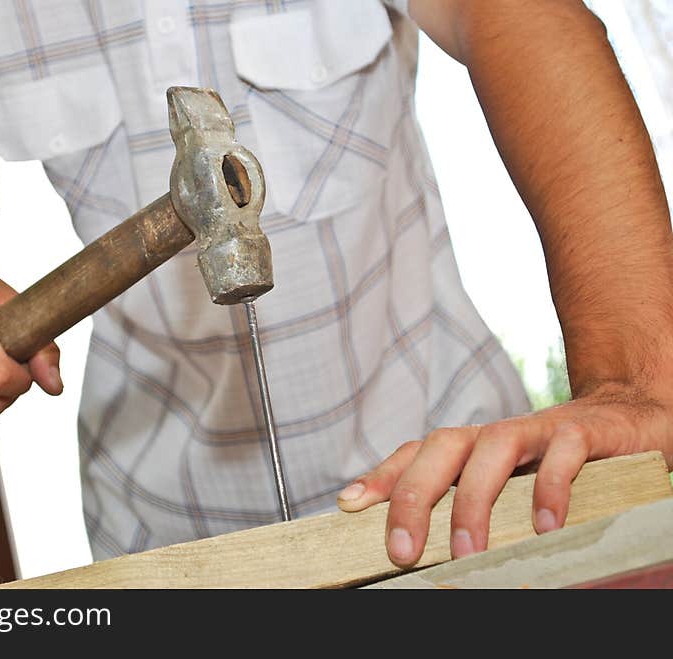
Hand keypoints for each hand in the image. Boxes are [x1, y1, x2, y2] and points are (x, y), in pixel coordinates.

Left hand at [336, 382, 672, 566]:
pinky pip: (563, 452)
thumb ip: (469, 503)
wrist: (629, 418)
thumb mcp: (509, 484)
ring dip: (475, 500)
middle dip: (416, 496)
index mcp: (471, 446)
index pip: (417, 452)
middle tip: (402, 551)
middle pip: (443, 446)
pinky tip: (546, 526)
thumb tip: (426, 544)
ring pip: (494, 446)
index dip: (382, 476)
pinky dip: (551, 487)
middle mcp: (495, 433)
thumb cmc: (557, 464)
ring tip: (468, 552)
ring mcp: (539, 428)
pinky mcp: (585, 431)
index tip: (349, 506)